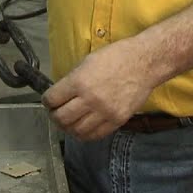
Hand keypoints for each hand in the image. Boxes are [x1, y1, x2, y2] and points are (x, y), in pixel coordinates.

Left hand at [43, 39, 160, 140]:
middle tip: (56, 112)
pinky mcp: (116, 121)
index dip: (47, 101)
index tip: (49, 101)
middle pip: (61, 118)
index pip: (52, 99)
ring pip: (76, 130)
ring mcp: (104, 112)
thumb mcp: (88, 62)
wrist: (144, 63)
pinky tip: (83, 127)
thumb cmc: (116, 57)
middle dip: (54, 116)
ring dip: (68, 127)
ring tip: (69, 121)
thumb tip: (60, 93)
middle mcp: (89, 99)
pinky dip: (84, 134)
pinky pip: (94, 135)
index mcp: (79, 81)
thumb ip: (73, 79)